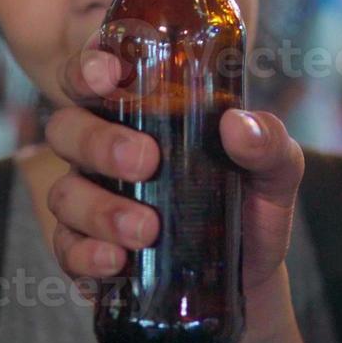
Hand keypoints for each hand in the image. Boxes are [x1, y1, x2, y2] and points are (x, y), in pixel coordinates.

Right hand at [44, 46, 305, 303]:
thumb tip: (238, 125)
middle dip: (99, 141)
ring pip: (65, 193)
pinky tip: (117, 261)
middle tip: (146, 160)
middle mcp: (106, 150)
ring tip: (146, 229)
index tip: (108, 74)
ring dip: (99, 208)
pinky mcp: (89, 251)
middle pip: (68, 128)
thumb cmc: (251, 205)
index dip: (89, 66)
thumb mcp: (276, 170)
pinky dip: (86, 255)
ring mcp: (93, 200)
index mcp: (144, 113)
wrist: (249, 276)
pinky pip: (66, 250)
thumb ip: (269, 142)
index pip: (98, 75)